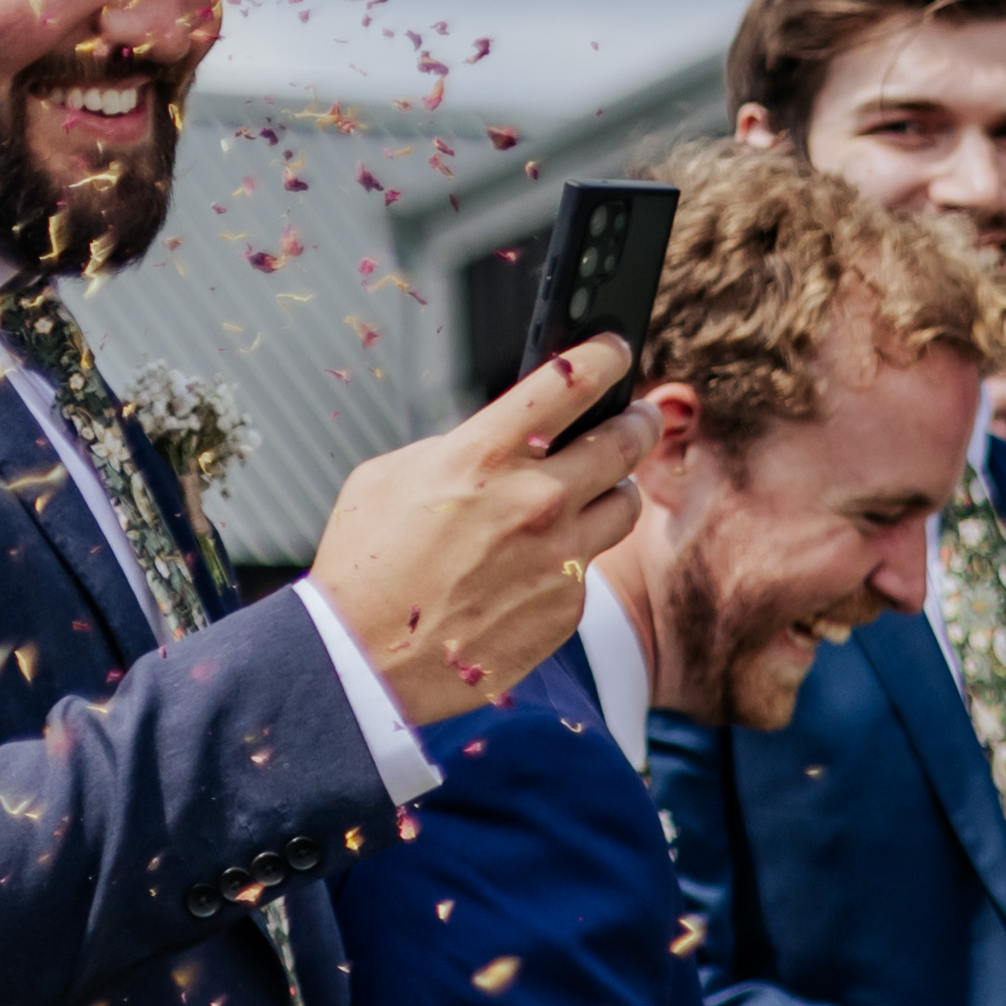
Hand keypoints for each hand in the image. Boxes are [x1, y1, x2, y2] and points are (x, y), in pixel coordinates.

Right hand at [305, 339, 651, 725]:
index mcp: (483, 456)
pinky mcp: (570, 605)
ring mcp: (561, 556)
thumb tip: (499, 439)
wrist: (368, 656)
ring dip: (614, 491)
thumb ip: (456, 448)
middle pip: (622, 443)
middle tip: (637, 415)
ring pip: (624, 505)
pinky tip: (536, 563)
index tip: (615, 349)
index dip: (601, 358)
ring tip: (596, 487)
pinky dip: (573, 555)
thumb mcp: (392, 475)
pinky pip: (591, 565)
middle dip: (635, 421)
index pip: (566, 385)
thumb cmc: (370, 563)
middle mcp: (535, 502)